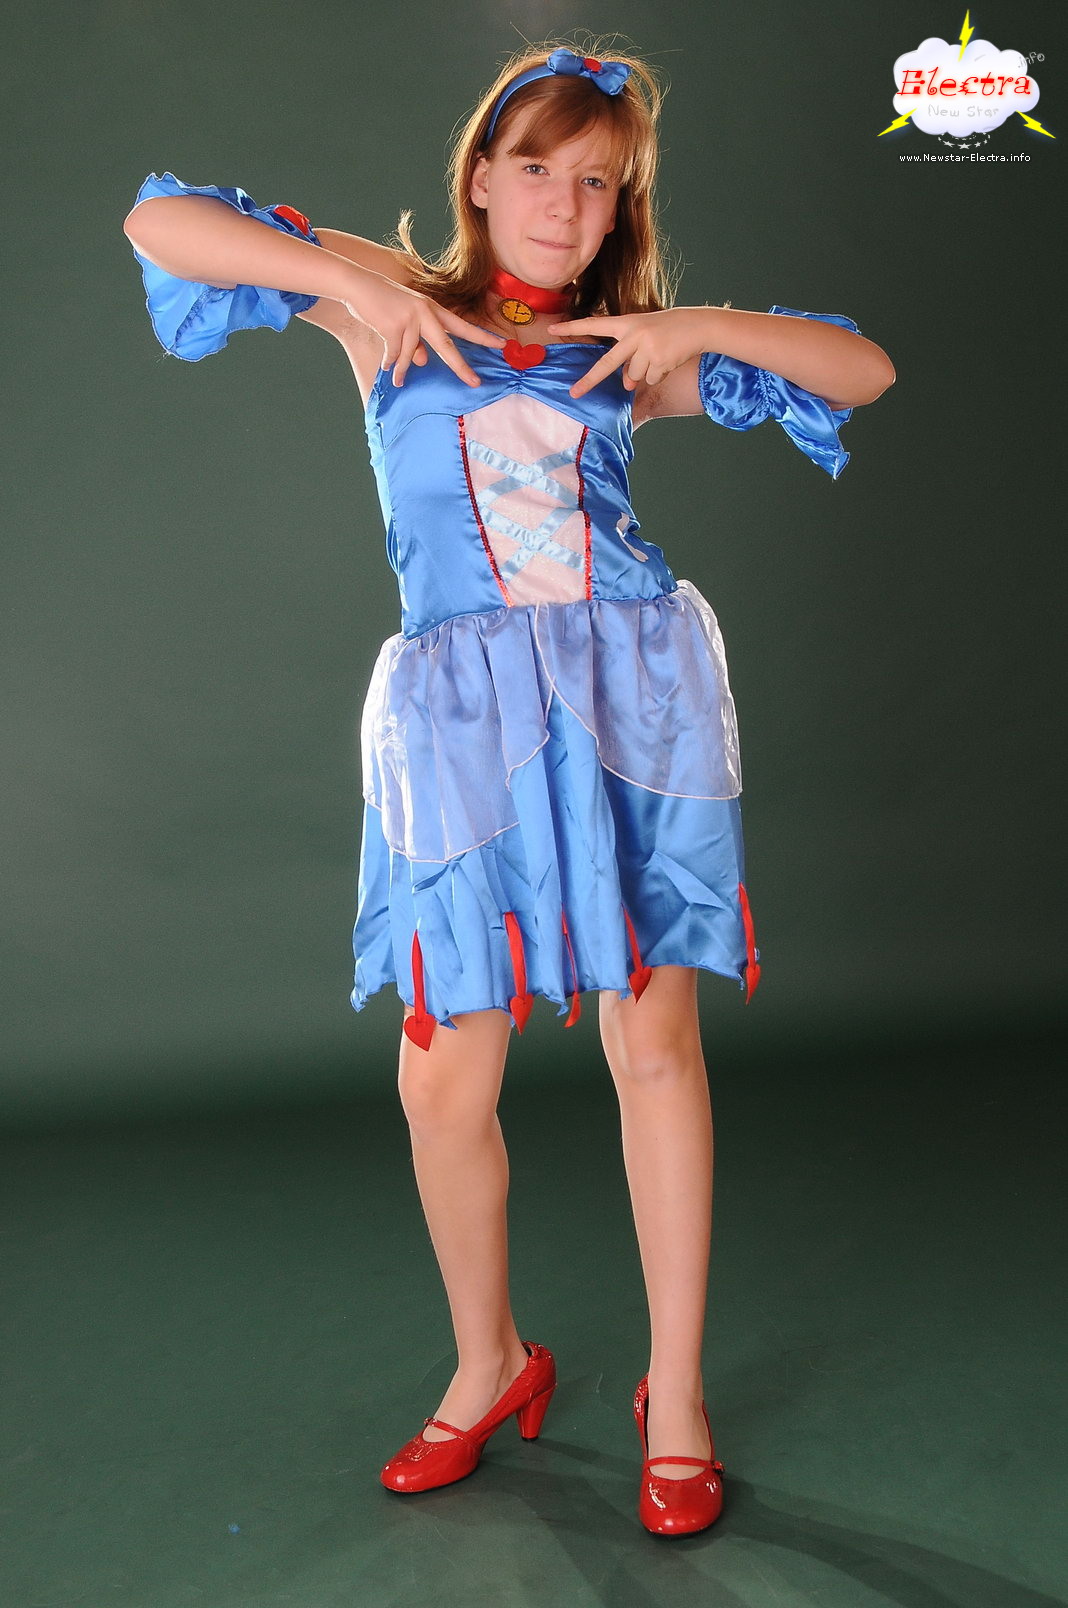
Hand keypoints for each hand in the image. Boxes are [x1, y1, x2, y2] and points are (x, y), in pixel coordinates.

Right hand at [342, 267, 504, 386]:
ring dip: (401, 371)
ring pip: (410, 355)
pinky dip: (389, 363)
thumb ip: (417, 342)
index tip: (502, 344)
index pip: (462, 326)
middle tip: (475, 383)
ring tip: (397, 380)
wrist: (358, 284)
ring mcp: (410, 318)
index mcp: (433, 309)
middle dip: (461, 367)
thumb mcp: (405, 321)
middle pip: (447, 345)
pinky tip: (385, 367)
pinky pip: (394, 354)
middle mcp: (425, 312)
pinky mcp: (393, 325)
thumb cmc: (383, 303)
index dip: (482, 336)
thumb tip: (424, 362)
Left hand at [547, 309, 710, 398]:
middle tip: (574, 394)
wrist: (698, 325)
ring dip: (646, 372)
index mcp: (626, 322)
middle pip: (607, 363)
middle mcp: (634, 334)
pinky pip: (651, 379)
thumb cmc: (668, 329)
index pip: (594, 323)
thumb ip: (631, 357)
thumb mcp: (644, 336)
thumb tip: (627, 384)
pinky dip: (659, 374)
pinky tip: (668, 360)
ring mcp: (647, 347)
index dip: (572, 327)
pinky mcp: (660, 361)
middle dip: (590, 380)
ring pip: (635, 375)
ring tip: (659, 355)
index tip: (551, 328)